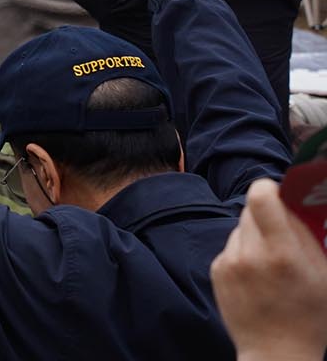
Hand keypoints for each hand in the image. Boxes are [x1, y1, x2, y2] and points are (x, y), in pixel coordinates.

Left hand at [212, 179, 326, 360]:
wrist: (276, 352)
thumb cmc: (309, 315)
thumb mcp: (323, 274)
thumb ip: (306, 235)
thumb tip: (291, 202)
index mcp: (283, 254)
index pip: (261, 198)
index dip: (269, 189)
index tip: (278, 194)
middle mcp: (251, 254)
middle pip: (250, 210)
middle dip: (267, 215)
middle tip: (282, 233)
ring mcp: (230, 262)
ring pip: (240, 228)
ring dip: (255, 235)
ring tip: (271, 263)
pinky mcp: (217, 270)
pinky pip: (231, 246)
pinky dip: (243, 252)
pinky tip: (257, 275)